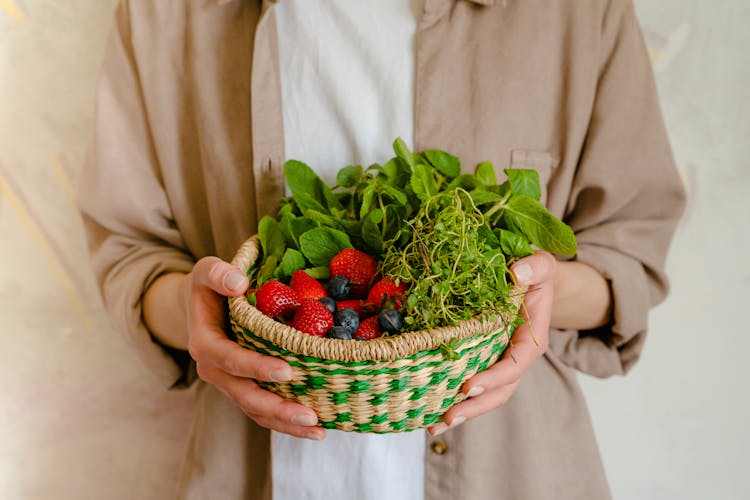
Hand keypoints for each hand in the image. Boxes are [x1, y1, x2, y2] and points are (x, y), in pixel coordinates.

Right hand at [185, 257, 324, 439]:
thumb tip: (239, 283)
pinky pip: (264, 411)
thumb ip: (218, 274)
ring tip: (318, 430)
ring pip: (256, 411)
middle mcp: (214, 371)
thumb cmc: (211, 286)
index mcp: (205, 343)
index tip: (287, 371)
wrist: (203, 307)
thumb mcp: (206, 271)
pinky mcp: (244, 389)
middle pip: (246, 396)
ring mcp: (230, 384)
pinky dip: (286, 422)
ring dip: (286, 423)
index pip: (230, 360)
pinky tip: (314, 427)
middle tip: (310, 415)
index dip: (256, 368)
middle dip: (277, 409)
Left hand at [427, 251, 555, 435]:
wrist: (528, 279)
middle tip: (447, 416)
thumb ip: (535, 267)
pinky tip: (430, 410)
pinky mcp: (482, 359)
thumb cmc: (534, 273)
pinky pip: (470, 381)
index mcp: (531, 338)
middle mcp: (515, 356)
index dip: (494, 377)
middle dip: (475, 407)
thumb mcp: (541, 264)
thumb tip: (516, 272)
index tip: (468, 386)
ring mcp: (498, 361)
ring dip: (462, 411)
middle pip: (500, 391)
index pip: (516, 364)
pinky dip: (452, 397)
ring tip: (433, 425)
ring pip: (484, 394)